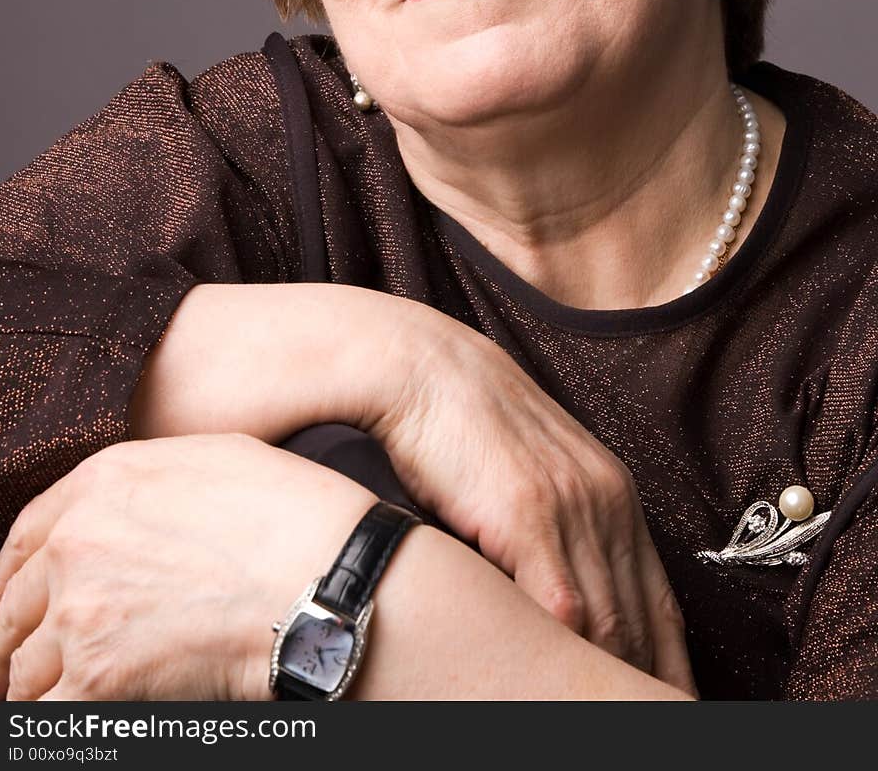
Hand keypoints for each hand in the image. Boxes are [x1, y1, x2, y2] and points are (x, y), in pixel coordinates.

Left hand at [0, 434, 374, 701]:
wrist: (325, 581)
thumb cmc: (292, 514)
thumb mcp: (216, 456)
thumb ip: (150, 477)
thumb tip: (132, 504)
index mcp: (102, 483)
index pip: (24, 537)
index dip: (17, 576)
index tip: (22, 600)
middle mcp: (75, 543)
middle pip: (13, 607)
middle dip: (18, 637)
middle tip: (29, 662)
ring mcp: (80, 614)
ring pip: (22, 669)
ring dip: (39, 685)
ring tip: (65, 694)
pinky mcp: (96, 680)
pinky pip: (47, 716)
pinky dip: (61, 720)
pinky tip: (87, 717)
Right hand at [372, 304, 694, 692]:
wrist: (425, 367)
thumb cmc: (463, 424)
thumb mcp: (529, 476)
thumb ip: (555, 530)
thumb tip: (558, 603)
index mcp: (612, 495)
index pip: (659, 602)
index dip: (668, 664)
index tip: (669, 703)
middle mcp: (605, 502)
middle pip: (641, 621)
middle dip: (647, 683)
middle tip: (647, 726)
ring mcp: (571, 507)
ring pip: (609, 622)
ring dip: (609, 679)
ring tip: (604, 718)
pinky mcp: (529, 513)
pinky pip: (562, 603)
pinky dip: (570, 652)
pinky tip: (562, 686)